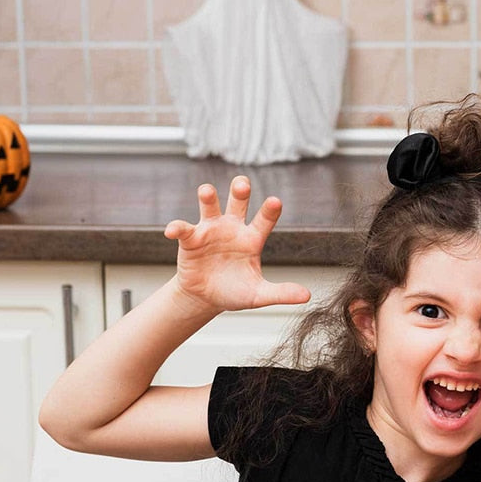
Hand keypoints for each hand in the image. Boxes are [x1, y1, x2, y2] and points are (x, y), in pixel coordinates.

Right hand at [164, 175, 311, 312]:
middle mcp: (233, 228)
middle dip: (239, 192)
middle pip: (238, 203)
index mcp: (253, 239)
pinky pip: (183, 228)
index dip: (269, 211)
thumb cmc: (235, 292)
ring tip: (207, 191)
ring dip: (208, 197)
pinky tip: (172, 231)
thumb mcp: (259, 295)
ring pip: (210, 207)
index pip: (264, 221)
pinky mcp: (191, 238)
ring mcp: (211, 230)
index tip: (275, 201)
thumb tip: (307, 297)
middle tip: (242, 184)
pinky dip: (177, 228)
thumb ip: (281, 293)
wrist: (207, 297)